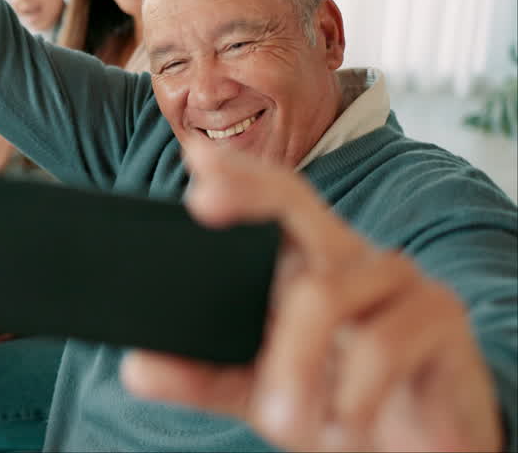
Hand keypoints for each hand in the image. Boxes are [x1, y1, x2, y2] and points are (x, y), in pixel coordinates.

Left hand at [119, 141, 502, 451]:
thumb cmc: (339, 405)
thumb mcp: (260, 393)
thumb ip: (202, 378)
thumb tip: (137, 367)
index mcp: (304, 266)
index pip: (269, 204)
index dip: (236, 174)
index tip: (194, 154)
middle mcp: (348, 258)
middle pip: (296, 204)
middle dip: (247, 194)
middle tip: (202, 202)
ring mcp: (398, 281)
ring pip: (323, 295)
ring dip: (295, 365)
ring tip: (286, 417)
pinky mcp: (439, 317)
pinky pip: (380, 344)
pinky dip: (351, 394)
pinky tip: (345, 423)